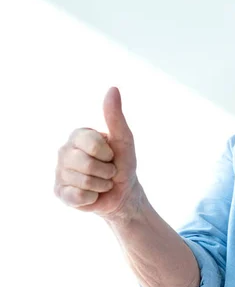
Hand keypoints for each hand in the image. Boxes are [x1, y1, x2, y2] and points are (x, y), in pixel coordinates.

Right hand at [55, 87, 141, 219]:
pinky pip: (77, 197)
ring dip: (101, 185)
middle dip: (106, 171)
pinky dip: (92, 198)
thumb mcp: (124, 139)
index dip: (108, 153)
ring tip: (101, 182)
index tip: (111, 155)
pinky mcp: (59, 192)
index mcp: (78, 135)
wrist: (123, 192)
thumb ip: (115, 116)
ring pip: (83, 182)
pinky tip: (91, 194)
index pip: (92, 144)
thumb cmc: (123, 163)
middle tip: (108, 171)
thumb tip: (113, 88)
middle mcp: (64, 151)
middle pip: (86, 164)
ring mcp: (59, 172)